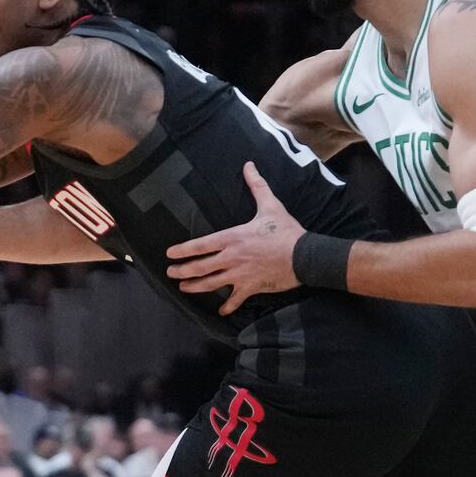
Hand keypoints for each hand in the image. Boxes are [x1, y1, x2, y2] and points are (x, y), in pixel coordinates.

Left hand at [166, 163, 304, 314]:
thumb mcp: (270, 205)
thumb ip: (256, 186)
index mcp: (232, 238)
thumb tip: (249, 165)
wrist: (305, 256)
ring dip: (195, 287)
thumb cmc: (286, 231)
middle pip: (200, 267)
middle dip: (182, 271)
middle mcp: (231, 258)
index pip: (200, 245)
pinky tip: (221, 311)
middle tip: (171, 273)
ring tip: (183, 288)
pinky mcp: (251, 287)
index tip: (170, 254)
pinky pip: (235, 300)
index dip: (183, 250)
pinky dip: (227, 306)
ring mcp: (240, 275)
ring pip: (211, 284)